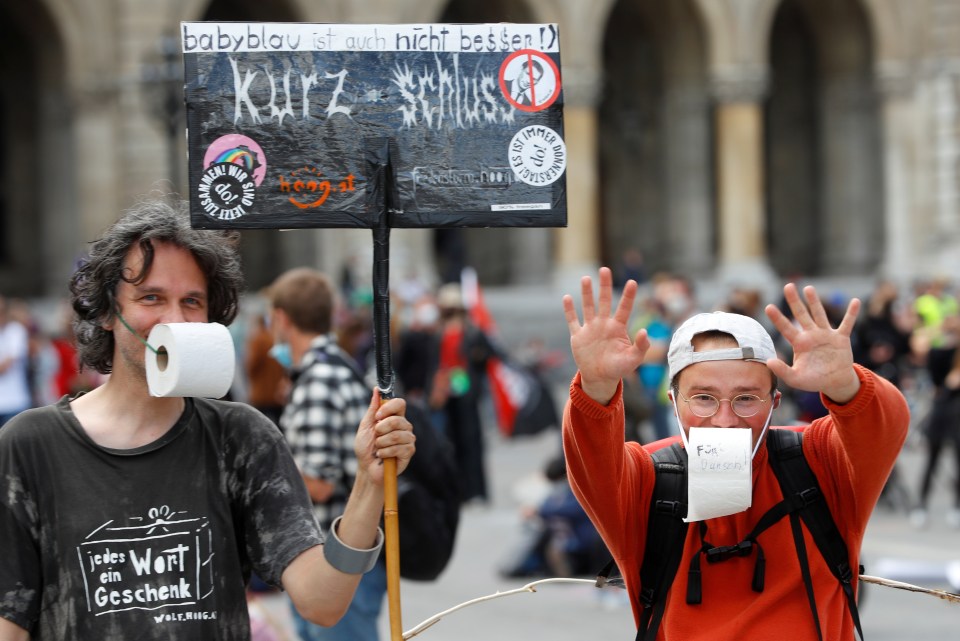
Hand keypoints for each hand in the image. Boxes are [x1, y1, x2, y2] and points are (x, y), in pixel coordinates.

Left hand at [354, 390, 415, 482]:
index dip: (389, 407)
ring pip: (396, 435)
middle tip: (376, 436)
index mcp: (394, 417)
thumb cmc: (366, 448)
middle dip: (381, 429)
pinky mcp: (409, 452)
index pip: (400, 403)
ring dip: (381, 443)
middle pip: (397, 419)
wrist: (366, 468)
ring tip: (378, 448)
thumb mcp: (366, 426)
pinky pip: (398, 448)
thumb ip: (372, 408)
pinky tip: (382, 456)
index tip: (377, 416)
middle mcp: (404, 426)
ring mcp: (408, 439)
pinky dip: (385, 452)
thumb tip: (376, 389)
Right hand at [562, 267, 649, 403]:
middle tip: (605, 269)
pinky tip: (567, 298)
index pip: (624, 308)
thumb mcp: (633, 359)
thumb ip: (640, 346)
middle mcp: (603, 324)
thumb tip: (644, 331)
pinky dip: (569, 310)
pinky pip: (572, 321)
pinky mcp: (578, 336)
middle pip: (604, 301)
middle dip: (604, 286)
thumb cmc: (618, 368)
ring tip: (586, 278)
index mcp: (618, 328)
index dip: (628, 295)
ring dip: (586, 293)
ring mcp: (590, 328)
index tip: (632, 282)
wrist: (600, 378)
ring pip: (588, 307)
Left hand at [764, 283, 860, 403]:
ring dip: (815, 302)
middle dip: (794, 301)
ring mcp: (826, 335)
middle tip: (788, 286)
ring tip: (808, 288)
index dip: (778, 318)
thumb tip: (768, 362)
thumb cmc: (814, 380)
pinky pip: (847, 324)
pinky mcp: (841, 338)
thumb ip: (782, 371)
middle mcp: (811, 335)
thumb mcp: (795, 379)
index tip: (768, 306)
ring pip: (819, 315)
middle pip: (801, 315)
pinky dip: (852, 314)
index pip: (786, 328)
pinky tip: (855, 301)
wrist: (835, 382)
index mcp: (799, 343)